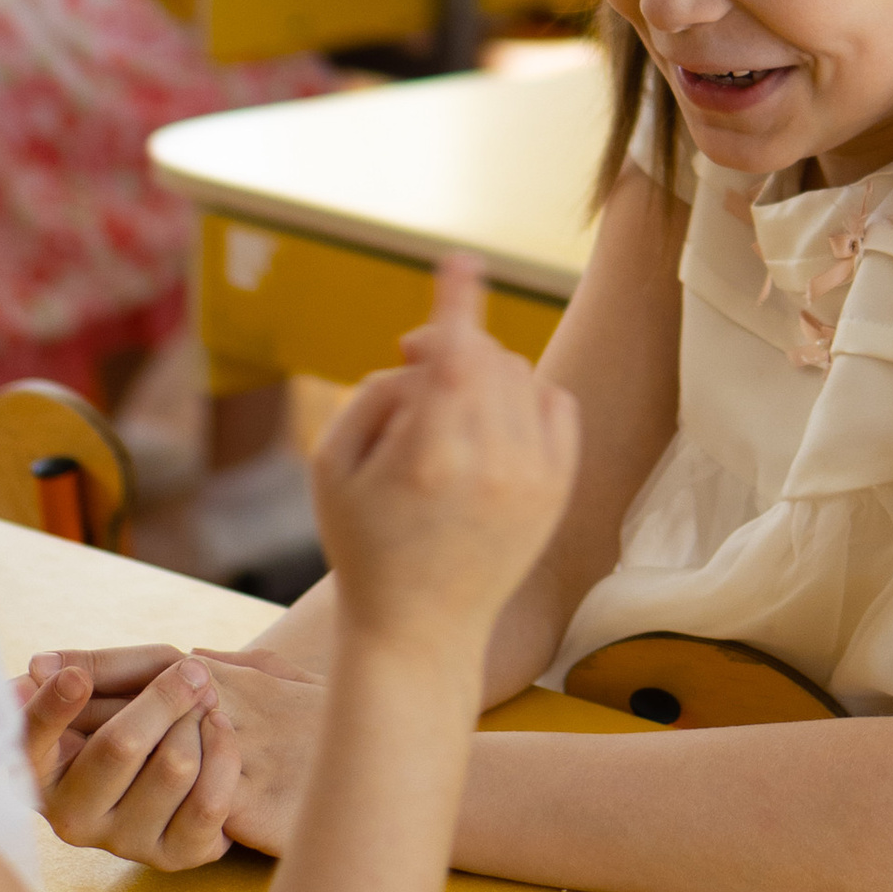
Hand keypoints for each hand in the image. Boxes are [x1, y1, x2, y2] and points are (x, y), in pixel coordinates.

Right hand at [22, 643, 323, 864]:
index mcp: (40, 770)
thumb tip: (39, 666)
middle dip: (165, 697)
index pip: (31, 742)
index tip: (74, 677)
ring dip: (199, 721)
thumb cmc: (135, 706)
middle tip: (193, 670)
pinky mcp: (172, 857)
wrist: (184, 747)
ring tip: (207, 700)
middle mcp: (72, 818)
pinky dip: (224, 752)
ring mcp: (121, 843)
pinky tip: (220, 727)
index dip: (52, 708)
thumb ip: (87, 666)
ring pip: (174, 768)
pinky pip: (209, 804)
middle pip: (120, 746)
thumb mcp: (114, 678)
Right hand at [308, 258, 577, 660]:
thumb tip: (427, 356)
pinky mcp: (559, 491)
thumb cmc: (365, 547)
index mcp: (428, 458)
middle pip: (482, 356)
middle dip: (448, 346)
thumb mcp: (333, 467)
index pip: (454, 357)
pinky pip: (553, 402)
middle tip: (410, 365)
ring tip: (444, 410)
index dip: (456, 302)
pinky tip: (491, 423)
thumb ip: (375, 395)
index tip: (460, 260)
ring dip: (480, 371)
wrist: (422, 631)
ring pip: (517, 374)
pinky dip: (523, 395)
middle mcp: (491, 466)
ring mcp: (534, 480)